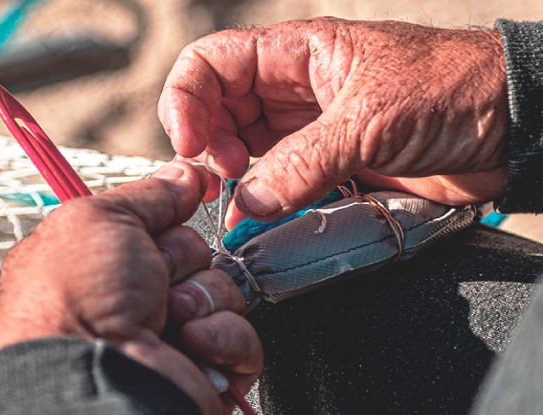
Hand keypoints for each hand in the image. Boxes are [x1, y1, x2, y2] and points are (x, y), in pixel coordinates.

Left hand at [0, 161, 262, 413]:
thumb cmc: (77, 299)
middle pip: (194, 253)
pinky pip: (242, 336)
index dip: (171, 213)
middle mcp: (130, 299)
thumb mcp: (102, 218)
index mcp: (100, 263)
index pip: (157, 223)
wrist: (95, 375)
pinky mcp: (202, 368)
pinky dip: (223, 337)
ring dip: (202, 298)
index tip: (185, 200)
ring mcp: (167, 335)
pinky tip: (195, 344)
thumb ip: (149, 194)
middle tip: (154, 279)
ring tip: (170, 317)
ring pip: (223, 291)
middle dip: (181, 260)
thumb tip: (185, 175)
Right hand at [158, 17, 507, 228]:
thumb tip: (249, 202)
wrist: (515, 125)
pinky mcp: (331, 167)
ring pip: (247, 152)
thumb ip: (303, 163)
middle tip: (225, 178)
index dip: (187, 99)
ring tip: (245, 207)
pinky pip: (281, 185)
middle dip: (210, 145)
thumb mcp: (370, 119)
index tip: (190, 143)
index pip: (212, 64)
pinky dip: (267, 205)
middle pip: (219, 111)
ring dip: (237, 181)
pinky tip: (268, 220)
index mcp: (298, 53)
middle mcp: (294, 90)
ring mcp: (310, 130)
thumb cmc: (454, 88)